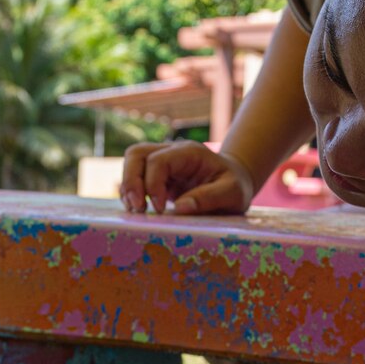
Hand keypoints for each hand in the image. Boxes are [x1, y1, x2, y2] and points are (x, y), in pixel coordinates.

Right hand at [120, 142, 255, 215]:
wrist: (236, 181)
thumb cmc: (236, 186)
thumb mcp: (233, 193)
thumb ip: (210, 198)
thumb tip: (180, 208)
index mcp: (189, 153)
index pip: (158, 161)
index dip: (152, 185)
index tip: (159, 210)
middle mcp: (172, 152)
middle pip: (136, 154)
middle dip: (131, 182)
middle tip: (137, 209)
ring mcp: (162, 162)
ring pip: (132, 162)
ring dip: (128, 187)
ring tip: (136, 211)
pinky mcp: (157, 176)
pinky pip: (135, 177)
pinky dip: (132, 192)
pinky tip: (139, 209)